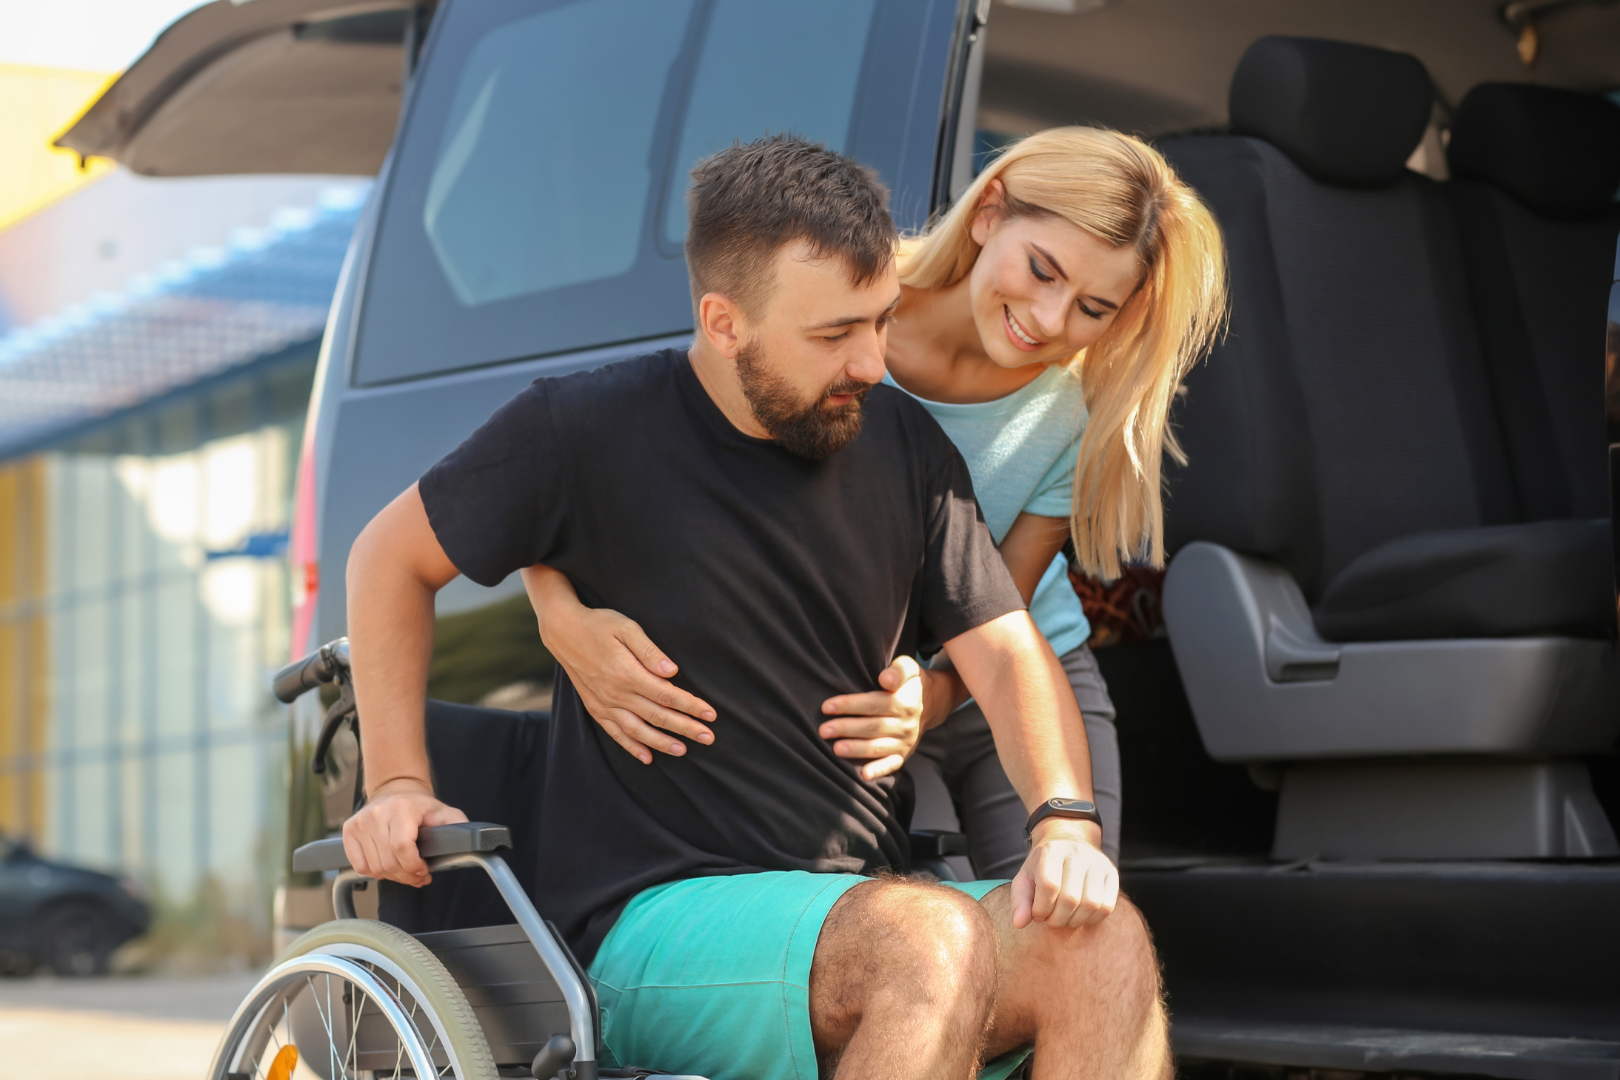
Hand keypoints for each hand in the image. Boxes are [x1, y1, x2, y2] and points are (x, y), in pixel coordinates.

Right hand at [341, 779, 468, 886]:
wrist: (396, 791)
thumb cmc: (421, 807)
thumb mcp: (444, 812)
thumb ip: (458, 826)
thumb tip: (471, 840)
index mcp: (401, 808)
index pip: (402, 848)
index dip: (414, 866)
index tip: (424, 871)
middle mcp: (376, 814)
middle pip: (389, 862)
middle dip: (407, 875)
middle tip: (418, 876)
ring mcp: (360, 822)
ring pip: (375, 868)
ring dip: (393, 876)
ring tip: (406, 871)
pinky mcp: (349, 830)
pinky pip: (360, 866)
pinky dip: (375, 872)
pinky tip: (388, 866)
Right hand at [525, 566, 715, 763]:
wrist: (563, 630)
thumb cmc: (599, 624)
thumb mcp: (626, 628)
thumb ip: (649, 651)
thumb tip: (672, 671)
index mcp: (627, 673)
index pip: (667, 695)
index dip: (691, 706)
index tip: (711, 714)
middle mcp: (616, 693)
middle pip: (657, 716)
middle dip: (685, 728)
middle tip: (708, 737)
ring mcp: (604, 703)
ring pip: (638, 730)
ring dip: (661, 743)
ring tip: (683, 750)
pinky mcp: (595, 707)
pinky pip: (615, 733)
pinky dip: (631, 747)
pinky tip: (647, 758)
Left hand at [819, 656, 935, 780]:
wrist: (933, 702)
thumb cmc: (911, 683)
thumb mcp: (909, 667)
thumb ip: (898, 670)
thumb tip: (885, 679)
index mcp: (905, 702)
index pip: (873, 704)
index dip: (848, 705)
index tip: (826, 706)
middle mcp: (906, 724)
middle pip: (872, 727)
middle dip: (845, 729)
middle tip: (823, 730)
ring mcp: (905, 742)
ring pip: (878, 747)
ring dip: (856, 749)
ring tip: (836, 749)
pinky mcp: (904, 754)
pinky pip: (892, 764)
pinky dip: (878, 770)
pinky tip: (864, 775)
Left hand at [1010, 817, 1117, 929]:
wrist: (1068, 844)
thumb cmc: (1042, 867)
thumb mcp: (1025, 878)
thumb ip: (1020, 901)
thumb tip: (1019, 923)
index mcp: (1052, 851)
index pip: (1049, 885)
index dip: (1041, 908)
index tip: (1037, 914)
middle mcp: (1078, 853)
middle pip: (1070, 898)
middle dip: (1057, 919)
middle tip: (1050, 919)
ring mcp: (1098, 863)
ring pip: (1091, 905)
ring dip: (1074, 921)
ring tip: (1064, 918)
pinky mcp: (1112, 874)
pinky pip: (1106, 907)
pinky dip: (1091, 919)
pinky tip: (1079, 915)